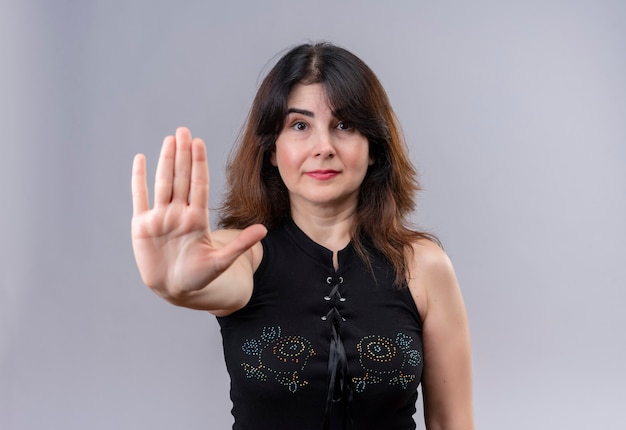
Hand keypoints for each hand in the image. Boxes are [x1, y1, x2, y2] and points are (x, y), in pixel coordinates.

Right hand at [131, 127, 265, 302]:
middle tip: (184, 130)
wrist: (174, 289)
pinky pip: (140, 197)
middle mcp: (179, 213)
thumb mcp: (221, 262)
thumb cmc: (199, 276)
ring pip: (163, 183)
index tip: (199, 143)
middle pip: (181, 178)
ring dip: (165, 161)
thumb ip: (240, 245)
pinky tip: (140, 159)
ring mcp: (160, 217)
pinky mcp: (142, 225)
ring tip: (170, 139)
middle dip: (183, 155)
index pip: (199, 185)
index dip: (198, 164)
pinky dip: (138, 179)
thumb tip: (264, 231)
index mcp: (197, 219)